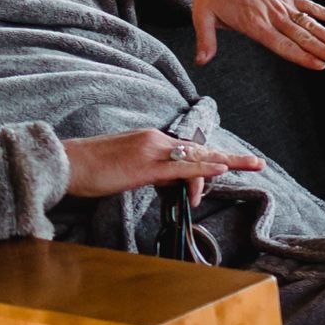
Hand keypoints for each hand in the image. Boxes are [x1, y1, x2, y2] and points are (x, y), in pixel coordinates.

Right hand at [62, 123, 265, 197]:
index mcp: (151, 141)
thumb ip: (156, 173)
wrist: (65, 164)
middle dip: (231, 158)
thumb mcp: (129, 171)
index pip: (189, 152)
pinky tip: (222, 170)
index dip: (210, 164)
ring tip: (253, 166)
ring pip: (195, 159)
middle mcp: (155, 141)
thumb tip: (177, 183)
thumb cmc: (92, 169)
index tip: (232, 167)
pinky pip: (181, 168)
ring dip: (224, 165)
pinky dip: (203, 169)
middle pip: (200, 152)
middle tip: (258, 163)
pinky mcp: (145, 166)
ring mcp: (151, 151)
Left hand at [187, 0, 324, 70]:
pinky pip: (310, 5)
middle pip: (301, 35)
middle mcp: (271, 13)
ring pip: (310, 22)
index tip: (319, 65)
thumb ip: (205, 40)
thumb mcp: (202, 14)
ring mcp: (281, 2)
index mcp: (253, 23)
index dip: (302, 56)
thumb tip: (200, 62)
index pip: (282, 44)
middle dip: (322, 48)